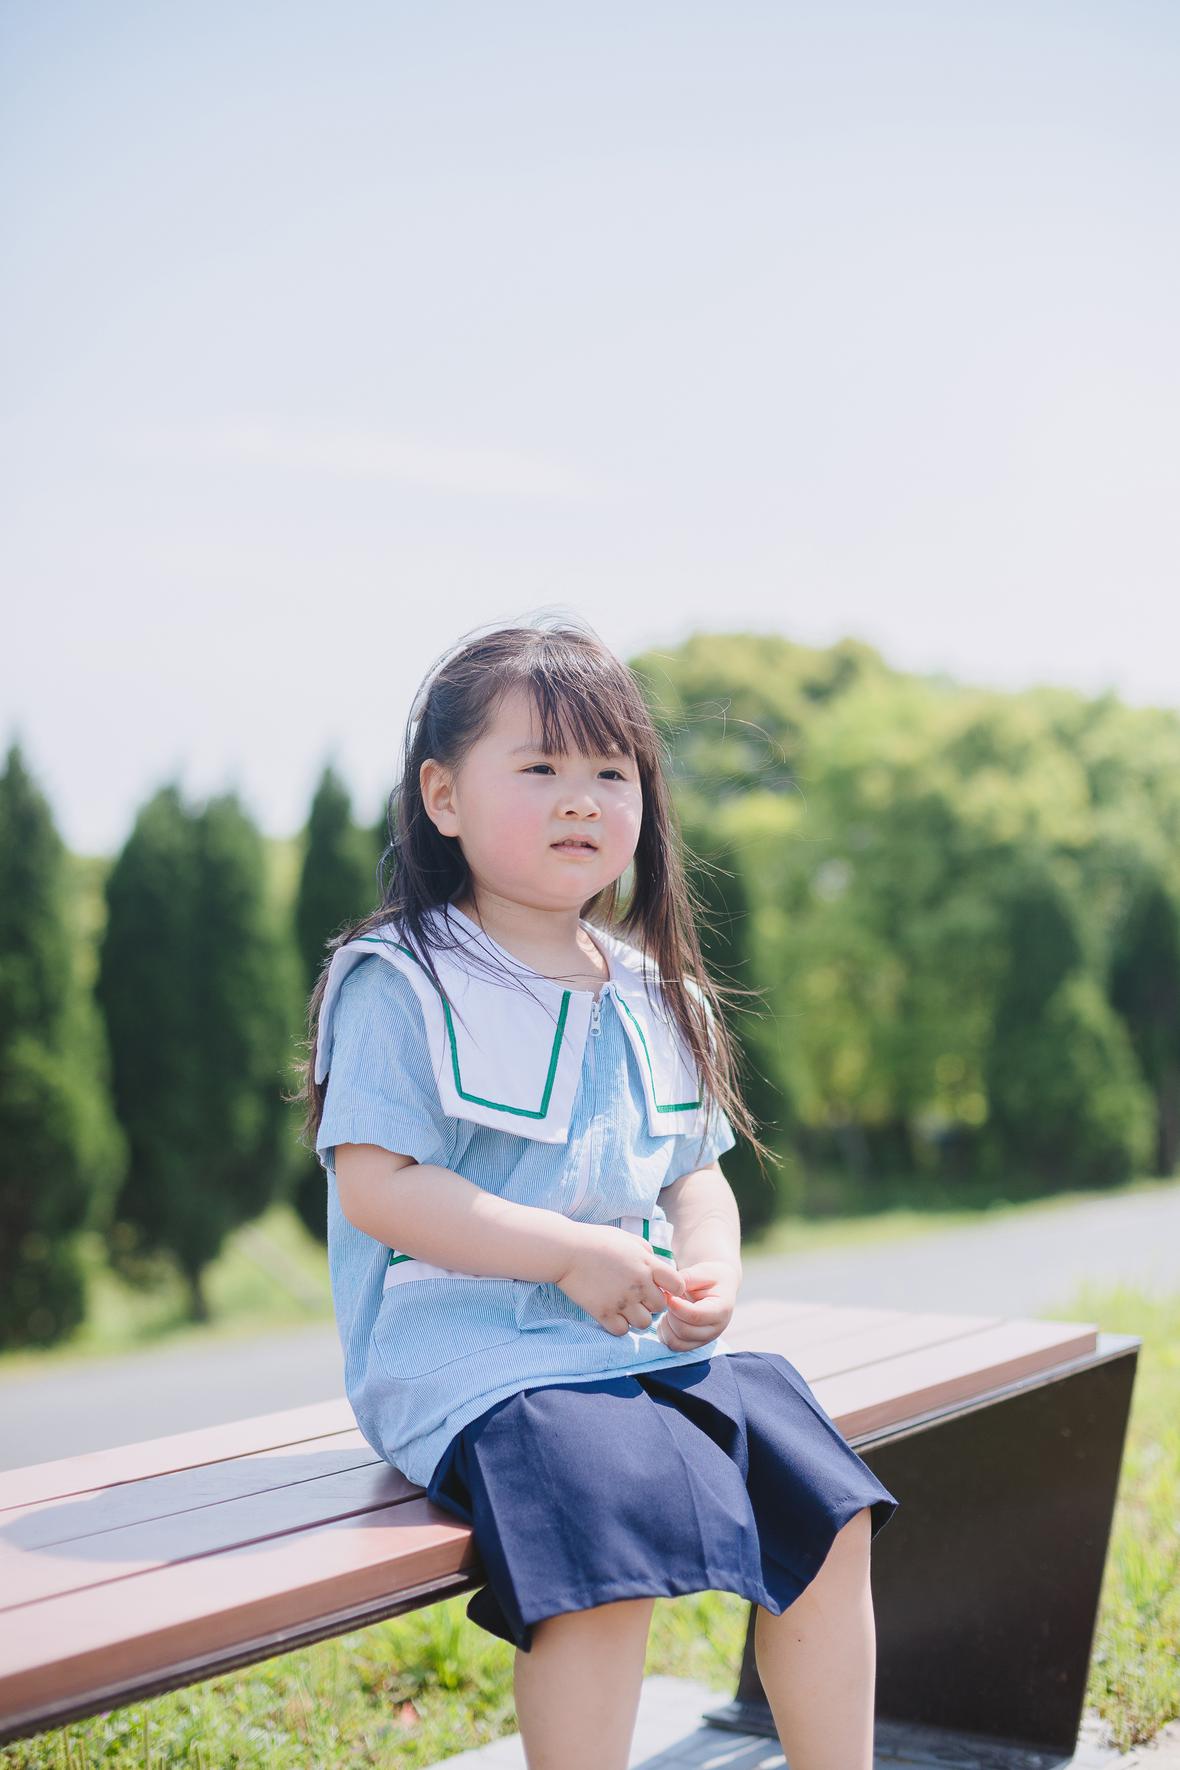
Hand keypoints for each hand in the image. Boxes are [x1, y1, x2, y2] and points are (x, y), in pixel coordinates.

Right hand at [554, 1225, 690, 1335]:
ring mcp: (622, 1300)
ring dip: (636, 1317)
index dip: (672, 1289)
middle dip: (651, 1303)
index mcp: (647, 1264)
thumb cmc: (596, 1241)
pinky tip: (612, 1314)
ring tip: (625, 1307)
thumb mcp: (628, 1239)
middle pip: (660, 1307)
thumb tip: (660, 1267)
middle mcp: (639, 1284)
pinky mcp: (604, 1313)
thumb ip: (648, 1253)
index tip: (660, 1287)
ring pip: (644, 1323)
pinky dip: (619, 1325)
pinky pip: (622, 1331)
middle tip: (637, 1296)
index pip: (677, 1285)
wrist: (566, 1250)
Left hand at [654, 1260, 738, 1352]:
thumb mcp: (701, 1271)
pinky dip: (665, 1334)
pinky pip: (674, 1346)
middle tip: (668, 1299)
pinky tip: (667, 1318)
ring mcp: (705, 1339)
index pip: (695, 1316)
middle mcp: (715, 1329)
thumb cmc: (709, 1277)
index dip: (677, 1307)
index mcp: (721, 1309)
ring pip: (677, 1342)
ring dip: (666, 1326)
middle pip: (684, 1331)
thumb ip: (686, 1278)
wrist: (718, 1287)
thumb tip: (669, 1290)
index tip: (668, 1295)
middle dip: (671, 1314)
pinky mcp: (694, 1344)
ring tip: (668, 1309)